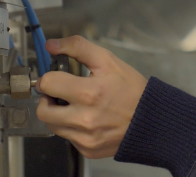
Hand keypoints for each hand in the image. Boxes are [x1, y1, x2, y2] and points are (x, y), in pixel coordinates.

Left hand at [36, 36, 148, 158]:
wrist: (152, 121)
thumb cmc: (132, 90)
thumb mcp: (108, 61)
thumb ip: (78, 47)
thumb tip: (51, 45)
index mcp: (88, 93)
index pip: (47, 83)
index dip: (49, 78)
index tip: (56, 78)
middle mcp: (83, 119)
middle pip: (42, 111)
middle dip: (48, 99)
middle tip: (60, 93)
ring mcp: (85, 138)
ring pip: (52, 126)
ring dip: (58, 114)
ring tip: (75, 106)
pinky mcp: (87, 149)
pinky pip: (68, 138)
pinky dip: (72, 128)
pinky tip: (88, 120)